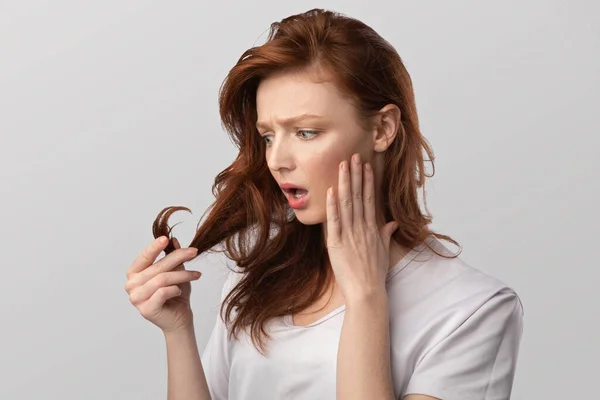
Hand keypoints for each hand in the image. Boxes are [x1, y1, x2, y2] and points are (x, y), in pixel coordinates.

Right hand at [125, 236, 201, 332]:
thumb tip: (173, 240)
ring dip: (182, 274)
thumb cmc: (175, 293)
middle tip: (194, 252)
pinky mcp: (146, 309)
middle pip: (158, 267)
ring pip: (162, 279)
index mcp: (134, 273)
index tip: (166, 238)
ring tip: (196, 274)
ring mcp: (136, 298)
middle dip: (178, 257)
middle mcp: (131, 285)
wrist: (179, 318)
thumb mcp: (176, 270)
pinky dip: (175, 288)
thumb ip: (172, 256)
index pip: (144, 257)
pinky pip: (163, 292)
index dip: (154, 247)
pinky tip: (180, 290)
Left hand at [325, 153, 398, 302]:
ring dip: (344, 183)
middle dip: (355, 175)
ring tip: (342, 165)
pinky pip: (335, 221)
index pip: (369, 199)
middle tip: (353, 156)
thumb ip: (385, 235)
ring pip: (347, 203)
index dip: (367, 181)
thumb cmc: (375, 274)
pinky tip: (331, 190)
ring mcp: (350, 234)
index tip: (366, 166)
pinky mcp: (337, 243)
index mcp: (372, 229)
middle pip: (358, 196)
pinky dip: (332, 205)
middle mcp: (362, 228)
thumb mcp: (383, 252)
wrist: (366, 292)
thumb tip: (391, 223)